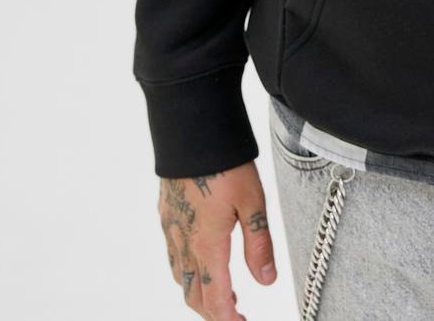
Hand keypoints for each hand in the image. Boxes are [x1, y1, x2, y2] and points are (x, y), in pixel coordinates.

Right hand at [157, 162, 276, 319]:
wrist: (191, 131)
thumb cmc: (226, 163)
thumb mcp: (253, 202)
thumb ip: (258, 244)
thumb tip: (266, 281)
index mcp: (207, 244)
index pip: (215, 298)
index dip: (227, 319)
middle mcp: (183, 242)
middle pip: (193, 294)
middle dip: (212, 311)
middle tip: (235, 314)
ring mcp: (171, 228)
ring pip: (180, 276)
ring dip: (198, 292)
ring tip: (223, 292)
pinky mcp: (166, 214)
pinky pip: (172, 255)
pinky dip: (186, 270)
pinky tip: (200, 259)